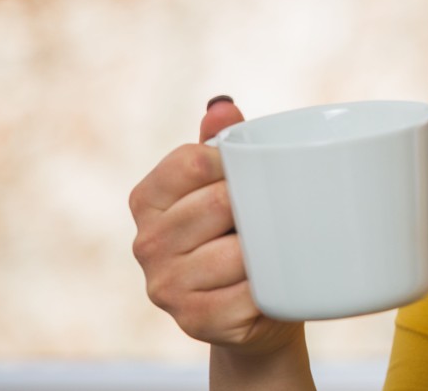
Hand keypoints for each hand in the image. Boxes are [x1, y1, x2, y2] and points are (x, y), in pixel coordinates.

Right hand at [129, 97, 303, 356]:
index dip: (234, 161)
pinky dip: (272, 286)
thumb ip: (222, 142)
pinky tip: (278, 281)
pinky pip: (248, 294)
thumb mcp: (229, 181)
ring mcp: (165, 286)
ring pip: (236, 252)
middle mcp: (146, 243)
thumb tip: (222, 105)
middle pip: (217, 203)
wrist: (258, 306)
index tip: (258, 170)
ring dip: (270, 248)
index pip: (190, 161)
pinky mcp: (193, 322)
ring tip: (281, 245)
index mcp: (146, 199)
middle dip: (259, 205)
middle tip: (280, 211)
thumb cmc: (242, 229)